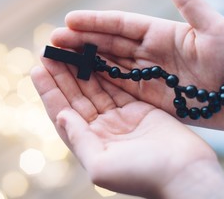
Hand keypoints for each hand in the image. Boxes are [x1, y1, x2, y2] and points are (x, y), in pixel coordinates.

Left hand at [31, 60, 223, 197]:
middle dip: (62, 75)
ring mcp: (120, 118)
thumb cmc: (144, 175)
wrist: (186, 173)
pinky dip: (106, 70)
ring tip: (67, 48)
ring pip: (95, 88)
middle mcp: (102, 130)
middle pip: (76, 97)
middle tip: (49, 51)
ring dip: (81, 69)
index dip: (49, 92)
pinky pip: (118, 85)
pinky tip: (95, 55)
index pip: (62, 113)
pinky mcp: (139, 108)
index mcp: (90, 144)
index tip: (37, 69)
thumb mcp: (101, 165)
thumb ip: (79, 140)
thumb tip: (60, 116)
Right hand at [49, 0, 223, 131]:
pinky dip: (100, 83)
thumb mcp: (214, 28)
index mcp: (160, 32)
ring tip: (60, 60)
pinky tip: (81, 82)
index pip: (120, 24)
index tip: (69, 20)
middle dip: (81, 42)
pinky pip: (120, 88)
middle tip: (53, 41)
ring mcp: (147, 74)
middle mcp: (149, 52)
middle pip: (108, 44)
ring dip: (85, 62)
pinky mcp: (149, 96)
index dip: (95, 22)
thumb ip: (189, 4)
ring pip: (109, 65)